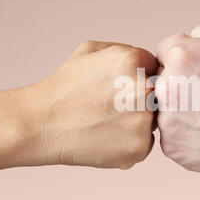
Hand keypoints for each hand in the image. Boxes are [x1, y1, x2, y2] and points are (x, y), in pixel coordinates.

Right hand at [20, 41, 157, 168]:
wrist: (41, 124)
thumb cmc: (64, 85)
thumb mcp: (91, 50)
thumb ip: (127, 51)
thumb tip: (152, 64)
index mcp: (133, 61)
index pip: (155, 67)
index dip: (137, 76)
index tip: (117, 85)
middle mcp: (143, 90)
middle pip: (158, 93)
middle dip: (141, 97)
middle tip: (113, 104)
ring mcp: (143, 122)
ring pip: (153, 119)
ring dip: (137, 120)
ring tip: (106, 120)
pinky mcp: (139, 148)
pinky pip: (146, 142)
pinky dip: (131, 141)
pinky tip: (107, 136)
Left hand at [155, 20, 199, 177]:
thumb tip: (186, 41)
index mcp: (180, 57)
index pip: (166, 51)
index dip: (189, 57)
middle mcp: (166, 90)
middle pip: (162, 80)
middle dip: (182, 82)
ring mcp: (168, 124)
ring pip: (165, 109)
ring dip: (182, 109)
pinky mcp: (175, 150)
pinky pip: (173, 135)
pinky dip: (188, 134)